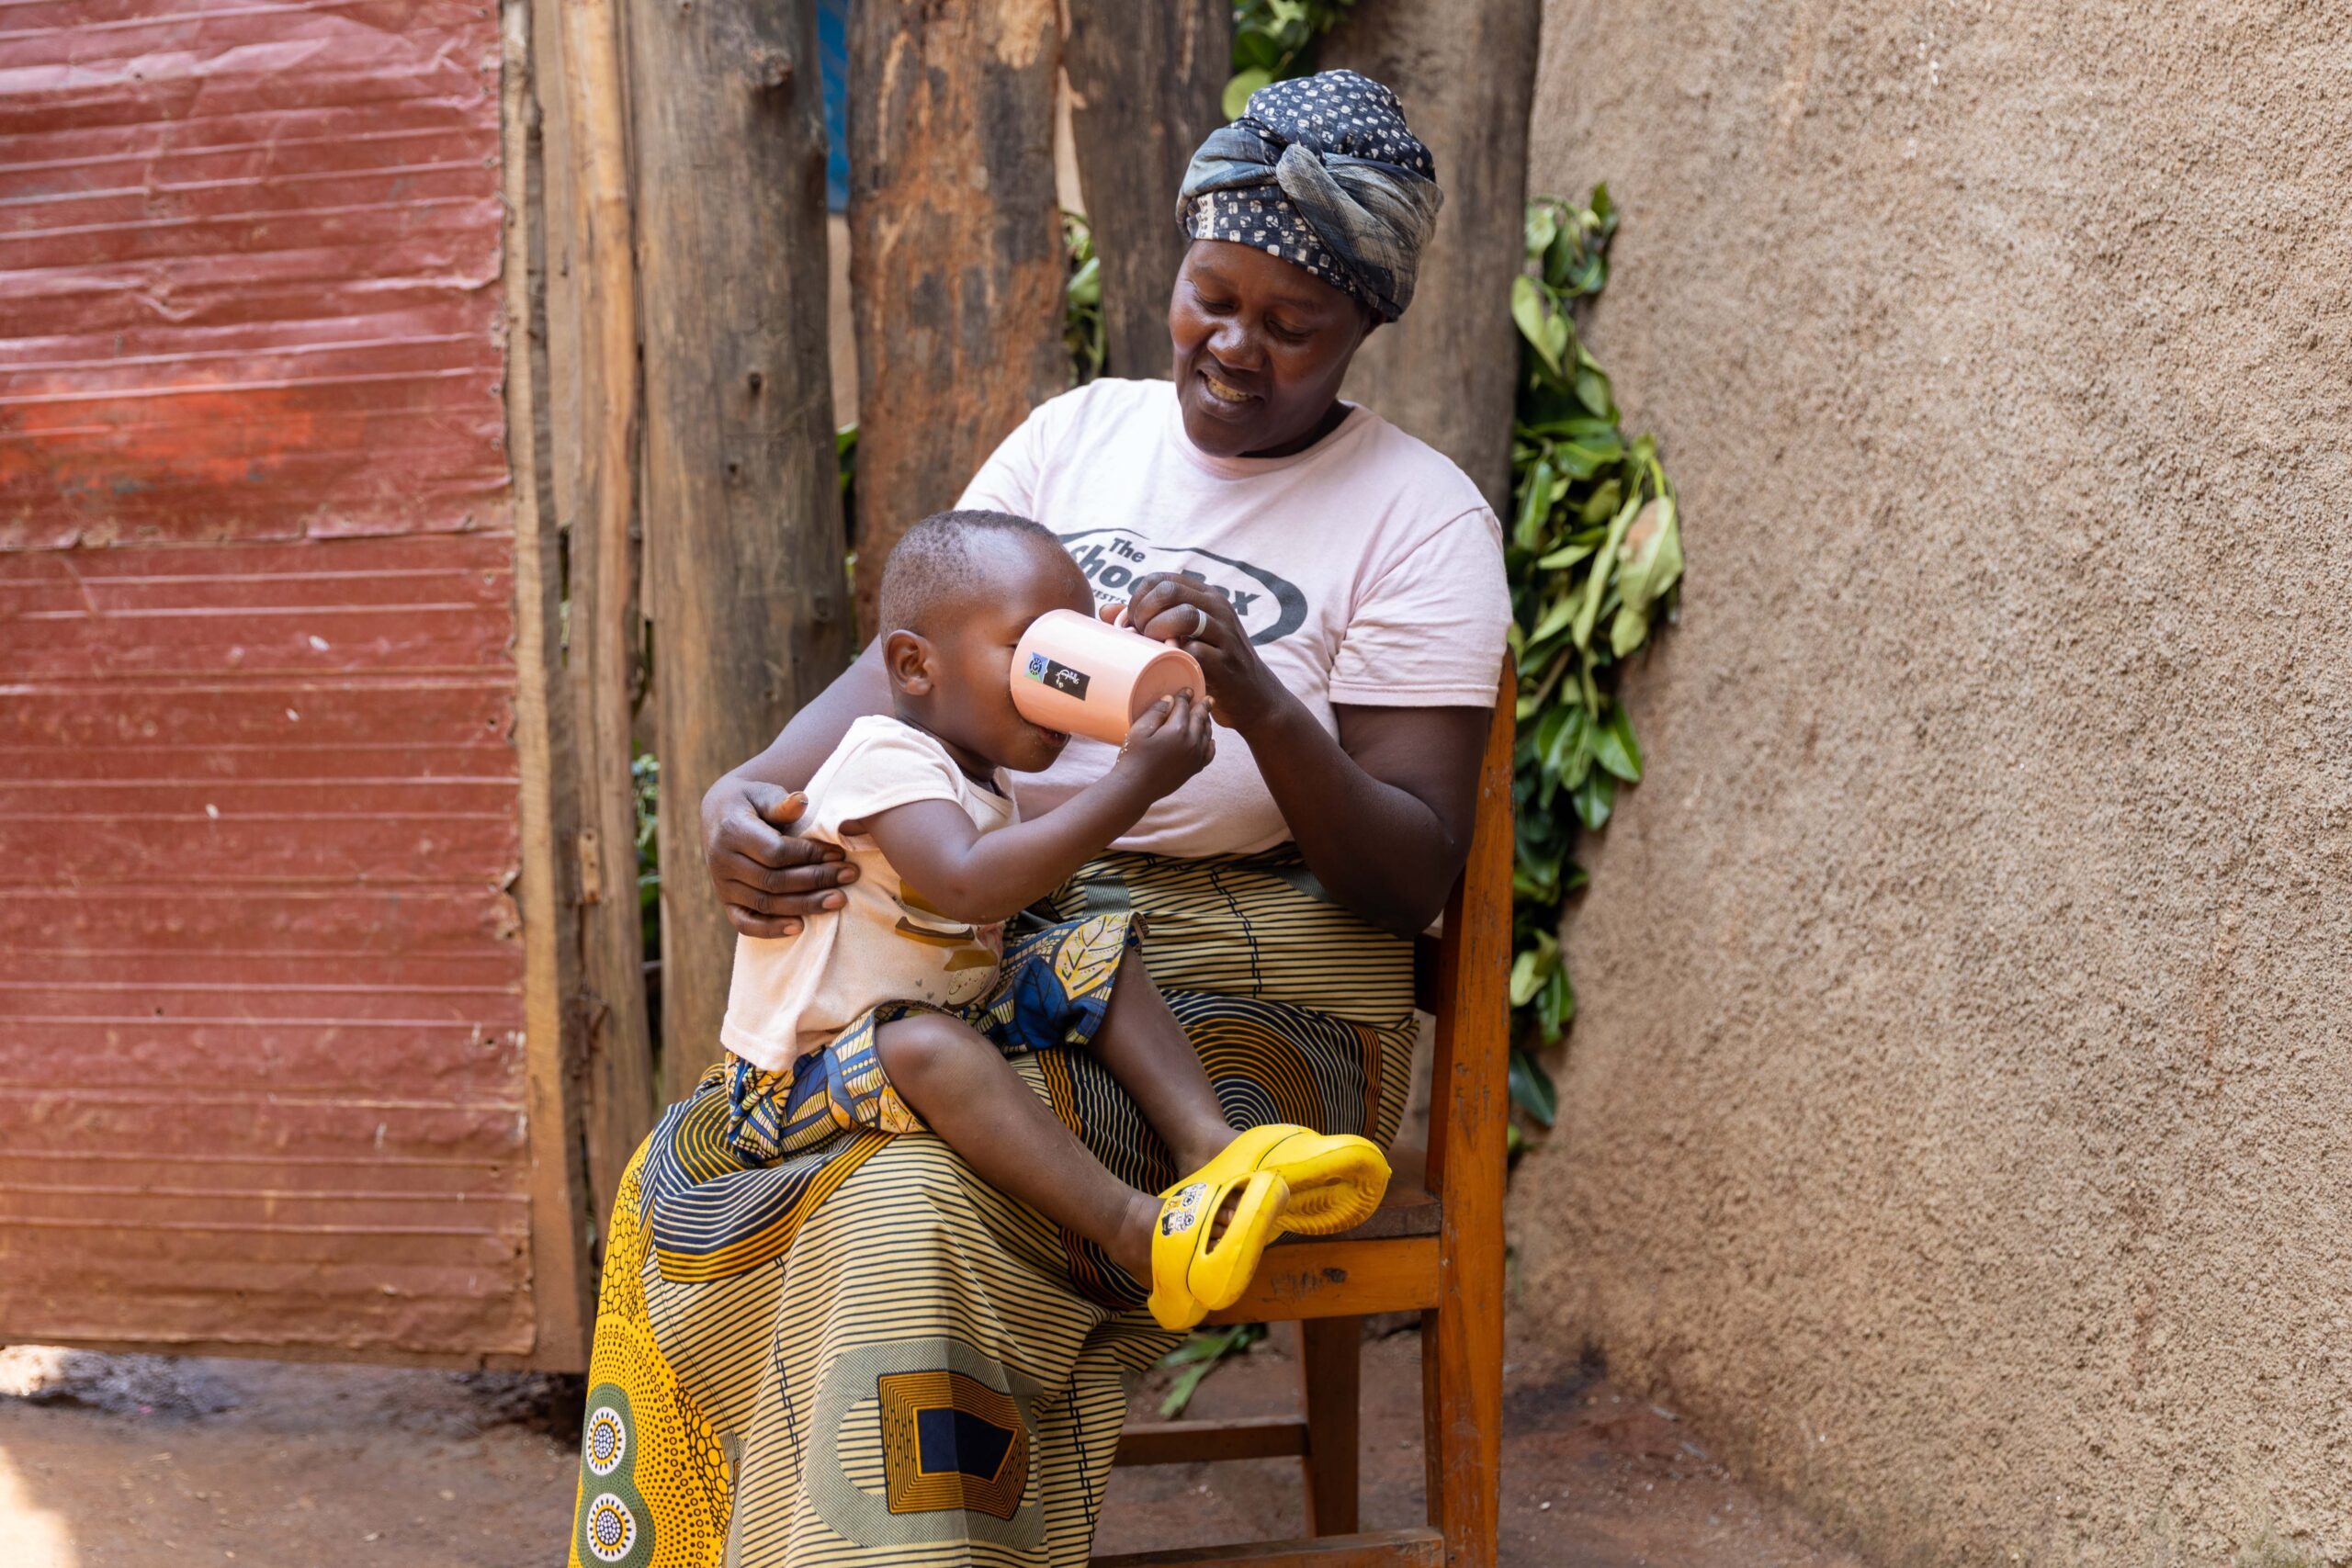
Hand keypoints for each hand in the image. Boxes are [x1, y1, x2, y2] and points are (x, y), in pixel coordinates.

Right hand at [702, 777, 859, 937]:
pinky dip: (771, 929)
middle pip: (774, 880)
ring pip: (765, 903)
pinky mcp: (725, 901)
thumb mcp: (764, 794)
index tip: (838, 854)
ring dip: (804, 905)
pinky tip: (800, 927)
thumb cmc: (752, 802)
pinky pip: (745, 923)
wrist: (720, 815)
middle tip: (849, 875)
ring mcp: (722, 885)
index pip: (775, 851)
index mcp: (733, 831)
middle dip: (816, 880)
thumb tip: (801, 801)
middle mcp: (723, 861)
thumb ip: (782, 802)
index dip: (809, 855)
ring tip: (838, 900)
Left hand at [1107, 574, 1283, 730]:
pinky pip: (1195, 651)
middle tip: (1139, 635)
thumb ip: (1148, 620)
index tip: (1133, 622)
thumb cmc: (1210, 663)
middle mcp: (1217, 608)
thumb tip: (1107, 611)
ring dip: (1158, 630)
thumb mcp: (1185, 635)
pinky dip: (1175, 657)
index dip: (1138, 598)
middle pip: (1170, 591)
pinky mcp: (1225, 662)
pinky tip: (1168, 666)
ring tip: (1152, 647)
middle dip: (1144, 612)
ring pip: (1185, 615)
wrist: (1254, 698)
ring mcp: (1225, 634)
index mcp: (1205, 596)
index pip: (1161, 579)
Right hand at [1109, 692, 1216, 799]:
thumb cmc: (1133, 757)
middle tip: (1207, 698)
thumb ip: (1156, 712)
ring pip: (1207, 734)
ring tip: (1206, 716)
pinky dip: (1211, 743)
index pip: (1184, 707)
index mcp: (1177, 730)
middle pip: (1200, 718)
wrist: (1135, 788)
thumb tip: (1170, 700)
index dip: (1184, 696)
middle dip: (1203, 706)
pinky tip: (1209, 740)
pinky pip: (1209, 753)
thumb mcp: (1139, 730)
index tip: (1187, 690)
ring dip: (1207, 722)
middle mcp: (1191, 742)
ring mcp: (1195, 757)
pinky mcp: (1194, 769)